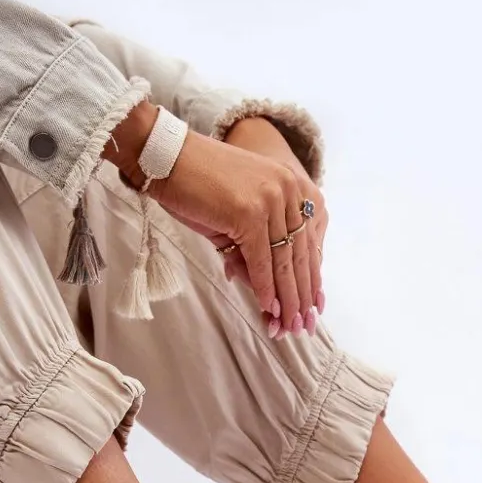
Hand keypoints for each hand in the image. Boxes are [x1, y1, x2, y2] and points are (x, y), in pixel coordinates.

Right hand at [107, 102, 314, 330]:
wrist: (168, 157)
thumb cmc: (199, 186)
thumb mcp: (238, 215)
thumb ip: (258, 249)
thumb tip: (270, 293)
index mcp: (293, 185)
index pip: (308, 241)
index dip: (312, 277)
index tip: (313, 306)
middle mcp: (288, 189)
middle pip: (300, 254)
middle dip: (302, 294)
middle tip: (304, 325)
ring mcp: (270, 200)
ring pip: (283, 261)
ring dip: (287, 298)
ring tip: (290, 325)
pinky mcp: (249, 213)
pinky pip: (261, 261)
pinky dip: (265, 288)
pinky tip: (269, 308)